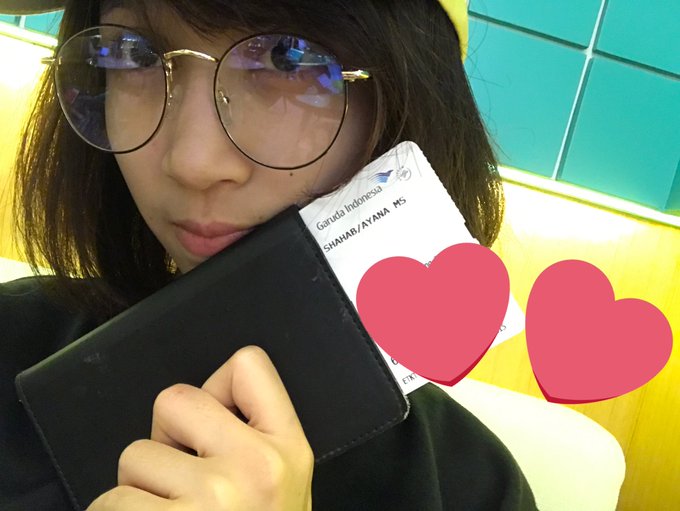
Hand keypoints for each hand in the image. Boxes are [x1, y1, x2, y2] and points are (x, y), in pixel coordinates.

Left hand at [87, 346, 313, 509]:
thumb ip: (250, 436)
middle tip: (183, 479)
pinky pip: (109, 503)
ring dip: (140, 490)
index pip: (248, 365)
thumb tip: (193, 406)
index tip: (212, 425)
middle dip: (166, 438)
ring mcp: (210, 498)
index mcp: (287, 448)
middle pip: (175, 398)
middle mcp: (254, 465)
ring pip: (133, 457)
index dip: (218, 386)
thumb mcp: (282, 484)